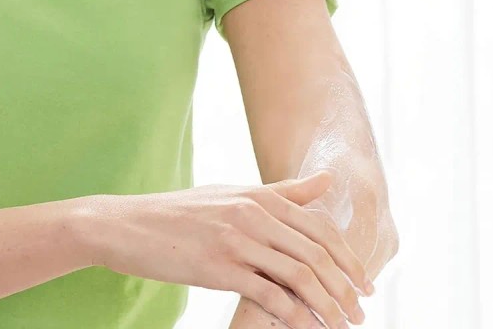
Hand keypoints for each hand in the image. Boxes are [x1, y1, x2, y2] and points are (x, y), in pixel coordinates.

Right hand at [85, 170, 369, 328]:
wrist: (127, 224)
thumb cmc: (181, 212)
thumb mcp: (232, 194)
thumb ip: (282, 191)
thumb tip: (327, 179)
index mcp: (258, 195)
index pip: (320, 227)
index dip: (349, 258)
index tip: (364, 284)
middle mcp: (252, 212)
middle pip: (316, 252)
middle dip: (345, 286)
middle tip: (361, 312)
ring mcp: (236, 239)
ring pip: (300, 274)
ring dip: (328, 305)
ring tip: (342, 325)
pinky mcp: (219, 267)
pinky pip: (270, 295)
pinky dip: (295, 315)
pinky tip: (305, 328)